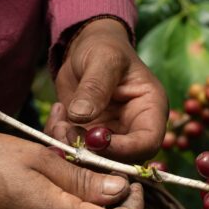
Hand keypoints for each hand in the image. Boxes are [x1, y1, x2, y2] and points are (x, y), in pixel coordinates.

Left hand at [48, 18, 167, 161]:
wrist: (86, 49)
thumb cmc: (105, 47)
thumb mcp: (102, 59)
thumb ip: (94, 87)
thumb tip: (80, 115)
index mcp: (150, 110)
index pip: (148, 142)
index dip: (124, 150)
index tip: (94, 141)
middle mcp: (134, 129)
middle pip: (121, 160)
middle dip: (92, 154)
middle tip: (67, 133)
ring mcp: (111, 137)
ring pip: (94, 160)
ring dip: (71, 148)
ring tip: (60, 121)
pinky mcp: (88, 138)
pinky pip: (74, 150)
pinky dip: (60, 140)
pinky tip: (57, 114)